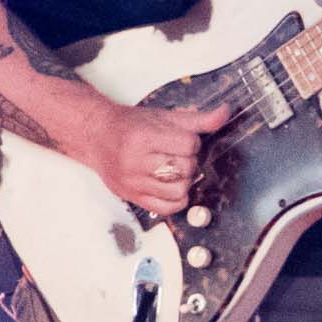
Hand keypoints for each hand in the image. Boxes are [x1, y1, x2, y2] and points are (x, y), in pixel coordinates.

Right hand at [82, 97, 230, 216]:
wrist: (97, 136)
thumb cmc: (130, 125)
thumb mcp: (164, 117)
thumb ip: (198, 119)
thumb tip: (225, 113)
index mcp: (144, 136)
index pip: (188, 144)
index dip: (192, 142)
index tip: (182, 140)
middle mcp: (136, 160)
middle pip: (185, 168)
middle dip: (188, 161)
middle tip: (177, 155)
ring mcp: (133, 182)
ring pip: (178, 190)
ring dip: (184, 181)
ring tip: (174, 171)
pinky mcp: (132, 197)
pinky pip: (166, 208)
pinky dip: (177, 200)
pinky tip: (173, 188)